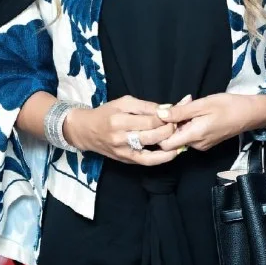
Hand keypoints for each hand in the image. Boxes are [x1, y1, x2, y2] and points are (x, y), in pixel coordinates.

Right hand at [63, 94, 179, 165]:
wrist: (86, 131)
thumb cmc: (106, 113)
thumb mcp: (124, 102)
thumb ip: (145, 106)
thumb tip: (167, 108)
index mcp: (119, 120)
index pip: (149, 120)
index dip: (165, 117)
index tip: (174, 113)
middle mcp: (120, 138)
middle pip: (152, 135)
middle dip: (169, 130)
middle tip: (178, 124)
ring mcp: (123, 151)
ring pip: (151, 150)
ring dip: (168, 144)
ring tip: (179, 137)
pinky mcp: (125, 160)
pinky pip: (146, 161)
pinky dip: (161, 158)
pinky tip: (173, 153)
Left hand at [157, 92, 265, 151]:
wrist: (250, 113)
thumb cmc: (228, 106)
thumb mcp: (202, 104)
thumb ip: (180, 111)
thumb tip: (159, 114)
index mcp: (194, 137)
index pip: (166, 145)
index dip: (161, 130)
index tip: (166, 114)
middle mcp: (196, 145)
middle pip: (173, 137)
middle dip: (173, 120)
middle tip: (184, 103)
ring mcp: (202, 145)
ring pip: (182, 134)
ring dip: (182, 119)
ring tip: (192, 103)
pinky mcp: (206, 141)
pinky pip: (191, 133)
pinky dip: (190, 122)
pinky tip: (197, 110)